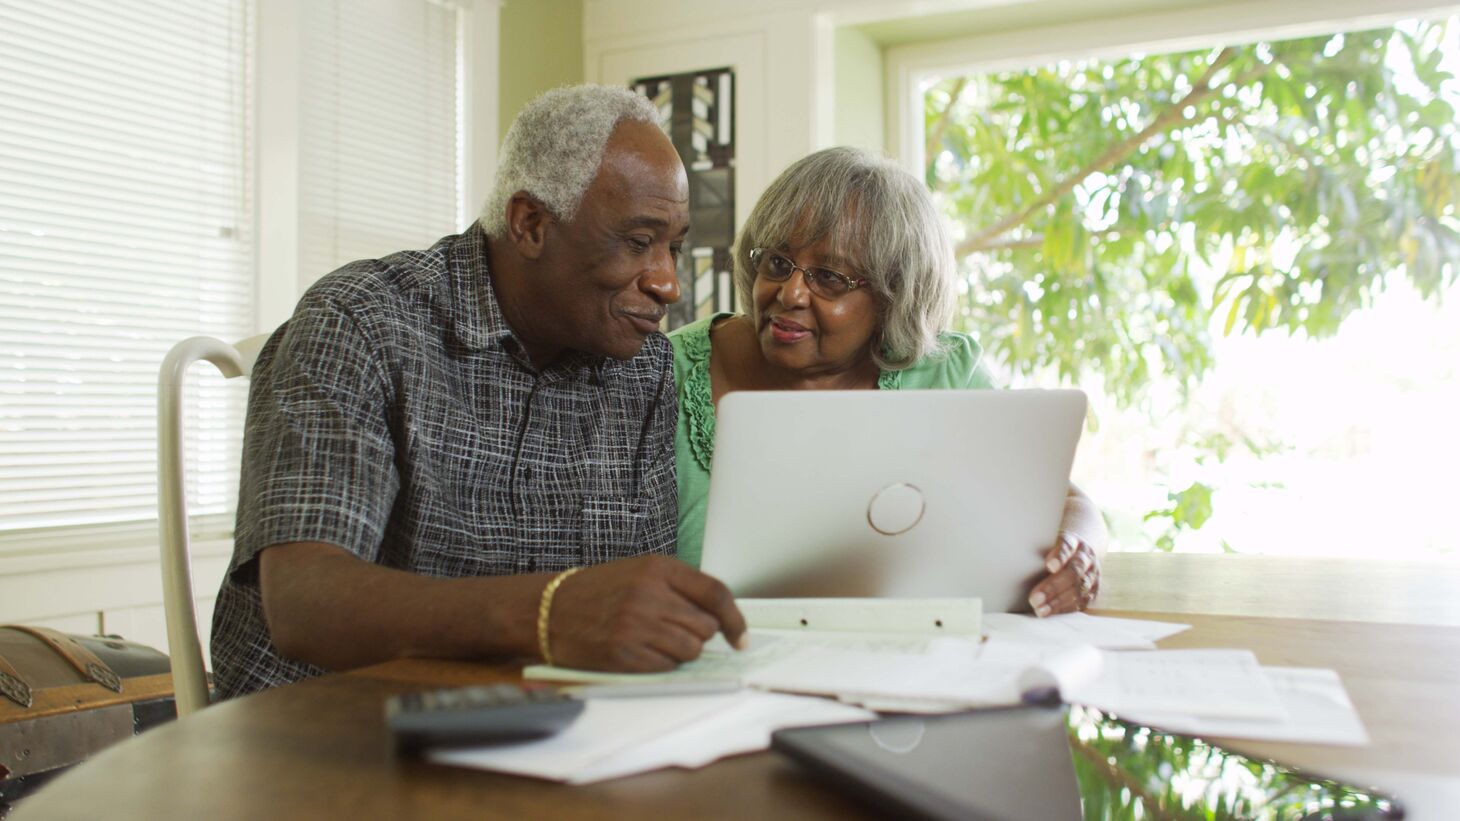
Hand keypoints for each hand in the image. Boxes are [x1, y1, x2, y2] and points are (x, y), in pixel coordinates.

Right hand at [546, 555, 747, 671]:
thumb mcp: (640, 572)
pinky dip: (661, 664)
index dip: (734, 619)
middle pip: (705, 627)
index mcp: (658, 568)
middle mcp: (650, 595)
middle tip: (672, 629)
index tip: (740, 637)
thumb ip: (679, 587)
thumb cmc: (599, 590)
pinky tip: (640, 651)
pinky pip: (667, 667)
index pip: (715, 593)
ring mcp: (636, 626)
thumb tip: (721, 617)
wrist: (550, 609)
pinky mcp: (624, 654)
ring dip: (681, 651)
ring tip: (655, 640)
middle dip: (697, 634)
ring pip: (691, 650)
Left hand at [1029, 532, 1099, 616]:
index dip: (1060, 556)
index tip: (1049, 565)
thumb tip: (1017, 562)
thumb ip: (1038, 550)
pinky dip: (1065, 608)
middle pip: (1073, 572)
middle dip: (1053, 587)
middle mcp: (1086, 558)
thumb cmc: (1055, 551)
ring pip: (1079, 589)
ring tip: (1039, 610)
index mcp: (1074, 542)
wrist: (1080, 553)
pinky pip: (1082, 602)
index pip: (1067, 546)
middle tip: (1034, 598)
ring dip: (1058, 601)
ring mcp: (1092, 575)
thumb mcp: (1047, 544)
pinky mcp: (1093, 591)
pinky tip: (1050, 612)